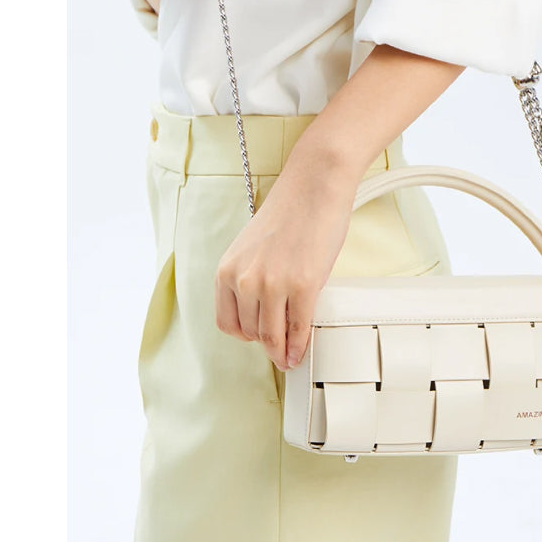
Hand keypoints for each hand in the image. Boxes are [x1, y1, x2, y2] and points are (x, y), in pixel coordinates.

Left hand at [214, 155, 358, 370]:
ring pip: (273, 336)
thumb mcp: (253, 249)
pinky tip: (302, 349)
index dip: (245, 335)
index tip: (258, 339)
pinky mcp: (303, 285)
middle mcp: (245, 280)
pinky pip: (299, 328)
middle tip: (280, 349)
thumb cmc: (289, 211)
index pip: (227, 322)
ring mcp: (274, 284)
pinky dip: (300, 344)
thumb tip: (264, 310)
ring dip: (283, 351)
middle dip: (267, 344)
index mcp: (227, 270)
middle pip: (251, 333)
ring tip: (291, 354)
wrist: (314, 187)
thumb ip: (251, 278)